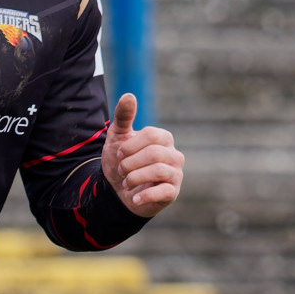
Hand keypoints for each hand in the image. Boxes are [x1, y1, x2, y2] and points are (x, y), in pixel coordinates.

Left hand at [101, 93, 184, 216]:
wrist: (118, 190)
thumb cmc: (122, 161)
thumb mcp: (118, 137)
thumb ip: (124, 117)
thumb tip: (129, 95)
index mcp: (164, 139)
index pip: (152, 135)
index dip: (131, 145)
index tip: (119, 153)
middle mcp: (174, 155)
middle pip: (154, 154)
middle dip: (130, 163)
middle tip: (121, 170)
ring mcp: (176, 174)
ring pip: (159, 171)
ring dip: (134, 178)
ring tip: (126, 182)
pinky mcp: (172, 192)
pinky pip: (164, 192)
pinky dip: (145, 195)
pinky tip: (133, 197)